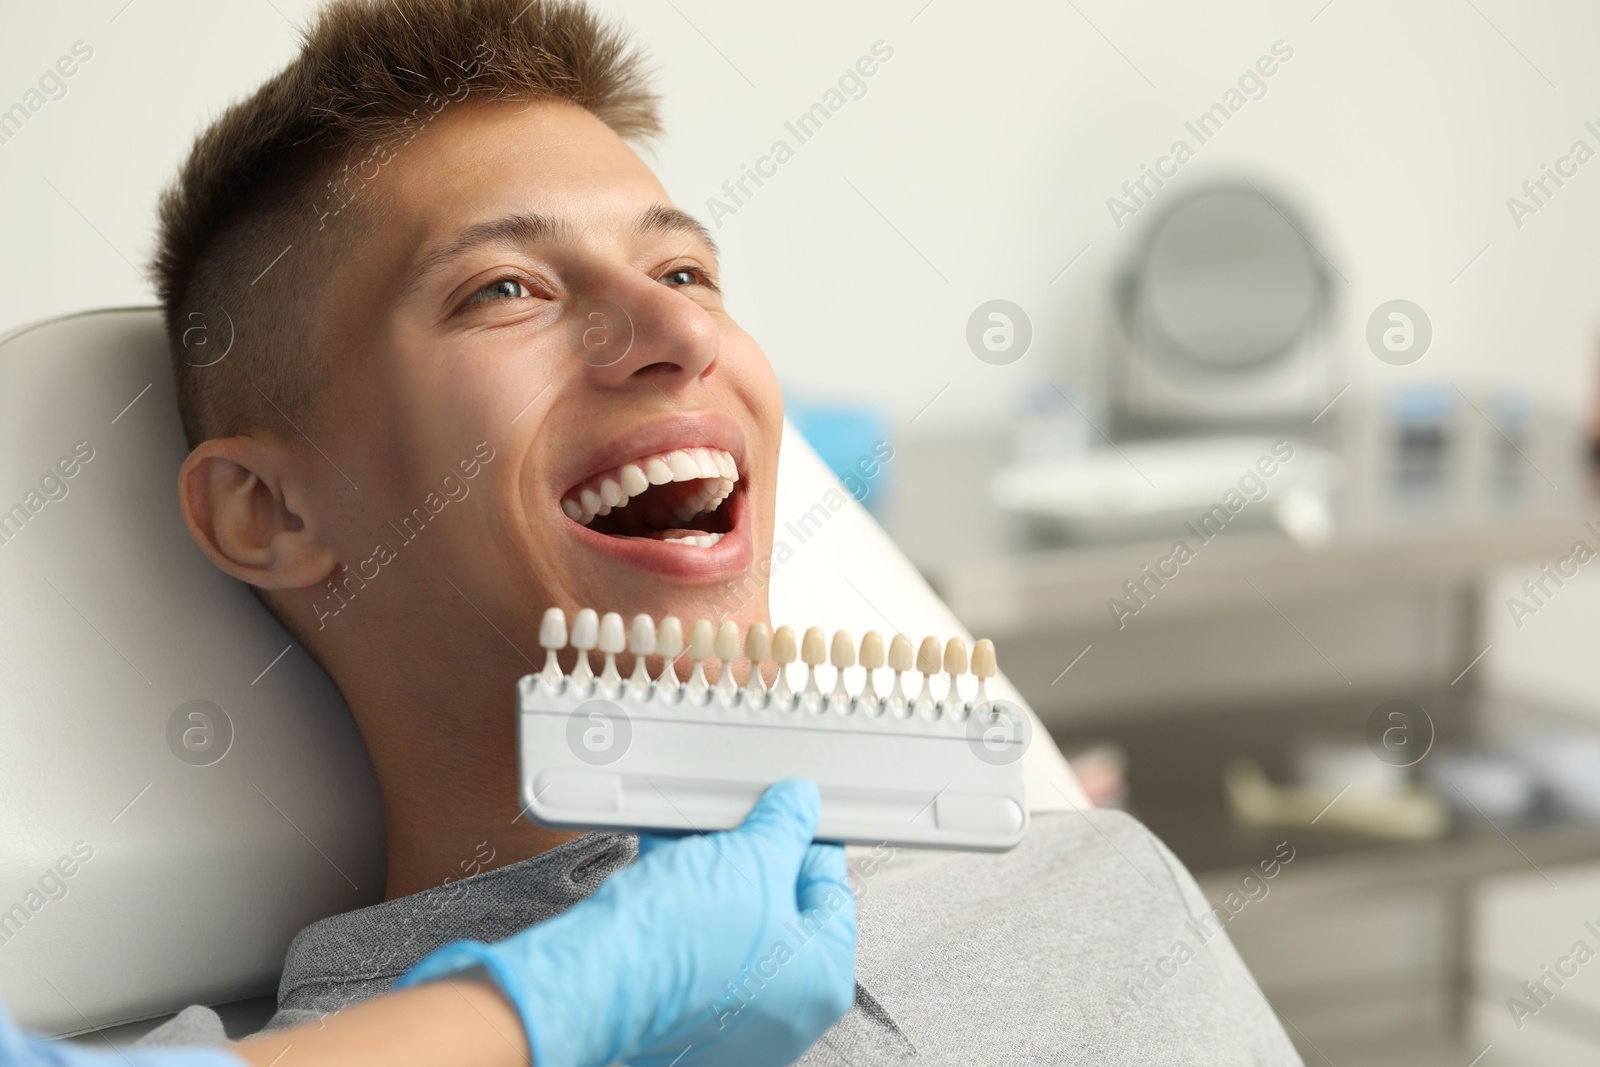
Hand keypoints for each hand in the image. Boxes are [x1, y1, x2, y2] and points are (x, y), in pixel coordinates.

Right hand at [396, 778, 856, 1066]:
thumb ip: (786, 824)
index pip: (832, 893)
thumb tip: (798, 807)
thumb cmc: (680, 940)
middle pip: (780, 911)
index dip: (808, 842)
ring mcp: (731, 1022)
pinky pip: (695, 947)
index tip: (789, 818)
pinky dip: (684, 907)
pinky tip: (666, 866)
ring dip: (712, 877)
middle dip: (752, 860)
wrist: (595, 977)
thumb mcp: (752, 855)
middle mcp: (784, 1014)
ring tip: (692, 838)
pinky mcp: (681, 1017)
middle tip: (736, 825)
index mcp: (822, 981)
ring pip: (733, 927)